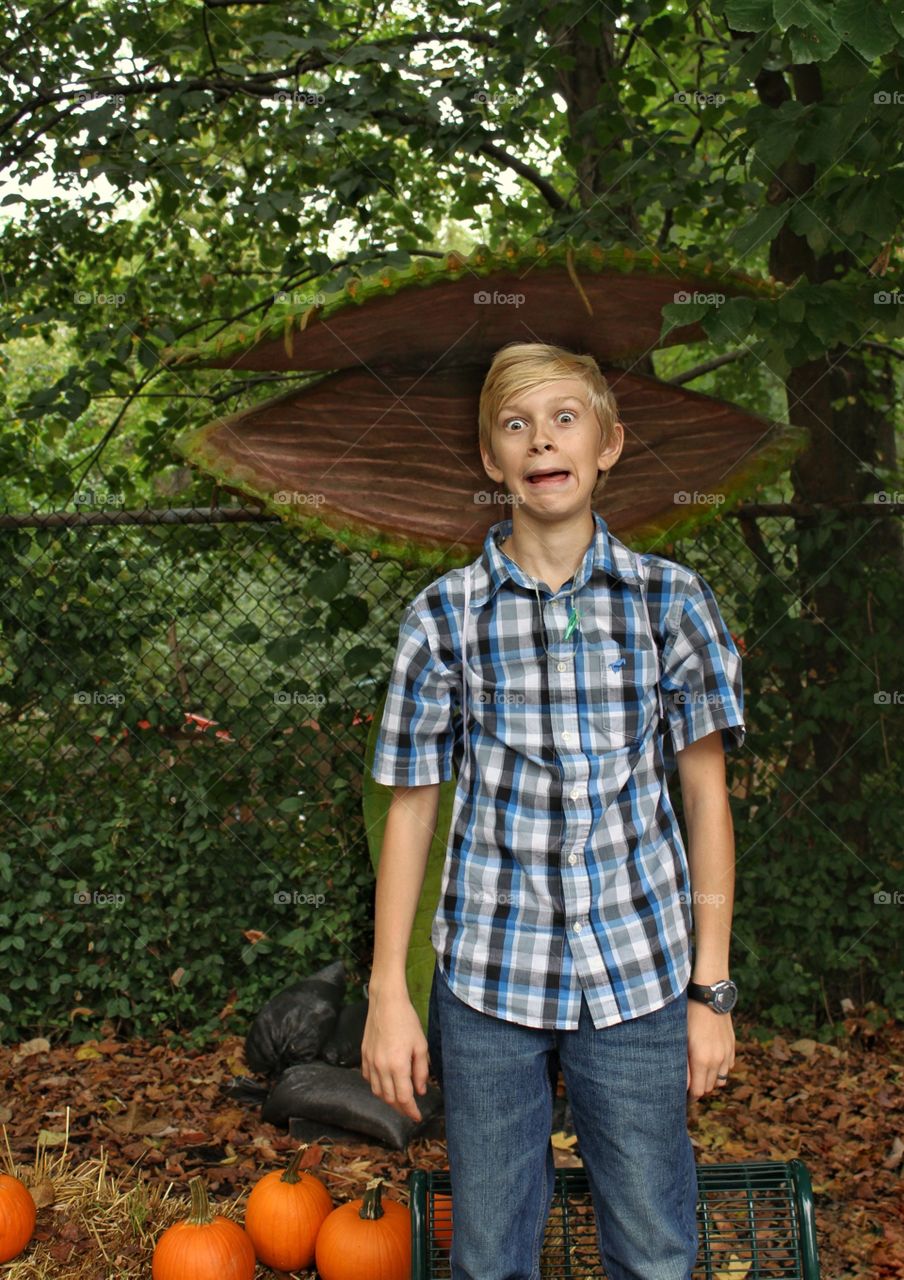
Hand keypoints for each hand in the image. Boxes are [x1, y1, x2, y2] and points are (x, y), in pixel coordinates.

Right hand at [360, 989, 429, 1122]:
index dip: (411, 1110)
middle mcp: (381, 1067)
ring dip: (388, 1099)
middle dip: (400, 1108)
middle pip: (389, 1099)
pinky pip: (369, 1078)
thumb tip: (420, 1090)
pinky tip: (385, 1083)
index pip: (404, 1098)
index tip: (417, 1117)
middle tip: (410, 1109)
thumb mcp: (421, 1045)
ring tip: (399, 1099)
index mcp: (398, 1066)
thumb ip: (421, 1071)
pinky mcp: (364, 1055)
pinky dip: (377, 1086)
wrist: (386, 1002)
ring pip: (377, 1091)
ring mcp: (370, 1062)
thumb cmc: (407, 1021)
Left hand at [686, 1000, 734, 1099]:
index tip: (682, 1095)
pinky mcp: (732, 1046)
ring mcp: (727, 1053)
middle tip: (688, 1083)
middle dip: (699, 1088)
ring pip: (720, 1079)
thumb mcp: (680, 1038)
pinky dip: (720, 1068)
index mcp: (703, 1060)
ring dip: (710, 1079)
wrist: (709, 995)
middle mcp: (718, 1060)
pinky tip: (710, 1060)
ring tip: (698, 1072)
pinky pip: (728, 1067)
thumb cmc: (688, 1014)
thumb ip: (683, 1064)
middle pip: (710, 1087)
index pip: (699, 1091)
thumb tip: (684, 1086)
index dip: (690, 1096)